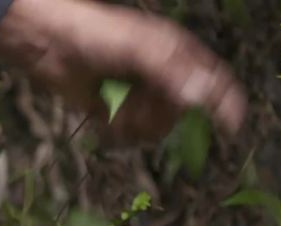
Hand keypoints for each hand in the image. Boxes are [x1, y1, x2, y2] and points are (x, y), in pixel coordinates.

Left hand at [0, 0, 246, 144]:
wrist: (50, 47)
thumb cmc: (96, 36)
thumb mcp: (138, 48)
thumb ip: (170, 72)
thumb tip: (200, 97)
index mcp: (176, 54)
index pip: (212, 80)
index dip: (224, 102)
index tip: (230, 127)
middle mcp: (161, 77)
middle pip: (180, 113)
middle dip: (159, 113)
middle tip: (139, 100)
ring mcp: (138, 96)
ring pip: (156, 127)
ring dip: (135, 123)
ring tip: (115, 105)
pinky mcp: (116, 113)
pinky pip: (131, 134)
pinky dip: (118, 130)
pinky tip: (105, 115)